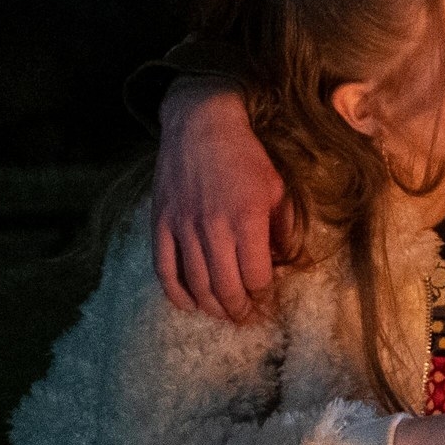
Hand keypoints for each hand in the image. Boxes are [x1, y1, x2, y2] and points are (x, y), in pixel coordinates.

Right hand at [154, 78, 288, 322]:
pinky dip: (177, 292)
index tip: (271, 303)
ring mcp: (182, 227)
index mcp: (246, 219)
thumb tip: (284, 263)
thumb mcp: (278, 190)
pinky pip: (165, 269)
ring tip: (226, 314)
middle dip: (241, 311)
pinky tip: (190, 304)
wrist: (200, 125)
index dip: (266, 296)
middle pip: (226, 288)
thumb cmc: (246, 157)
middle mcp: (212, 228)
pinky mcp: (161, 224)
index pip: (257, 277)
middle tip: (250, 319)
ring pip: (196, 284)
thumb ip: (283, 230)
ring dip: (213, 307)